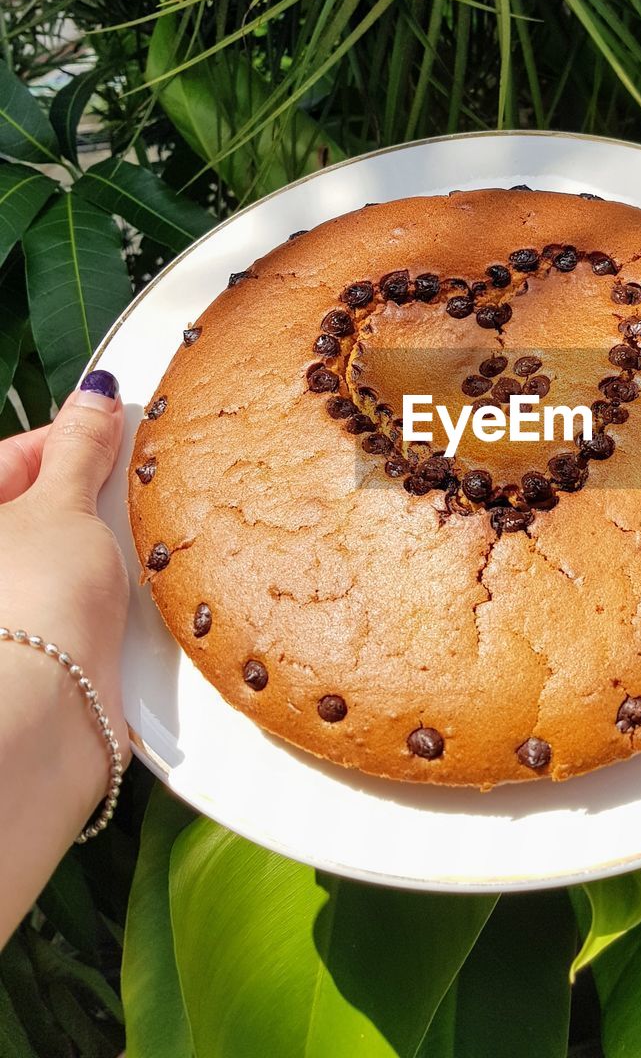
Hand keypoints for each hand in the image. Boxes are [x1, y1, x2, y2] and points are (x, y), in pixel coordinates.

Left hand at [0, 370, 130, 804]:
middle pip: (50, 508)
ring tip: (148, 546)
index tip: (122, 434)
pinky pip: (94, 603)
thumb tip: (95, 394)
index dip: (74, 440)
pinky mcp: (53, 650)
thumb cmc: (32, 603)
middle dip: (98, 498)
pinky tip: (143, 594)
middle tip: (142, 491)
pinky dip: (119, 597)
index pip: (19, 456)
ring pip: (79, 557)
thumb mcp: (62, 504)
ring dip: (113, 551)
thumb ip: (80, 447)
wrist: (44, 720)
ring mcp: (19, 610)